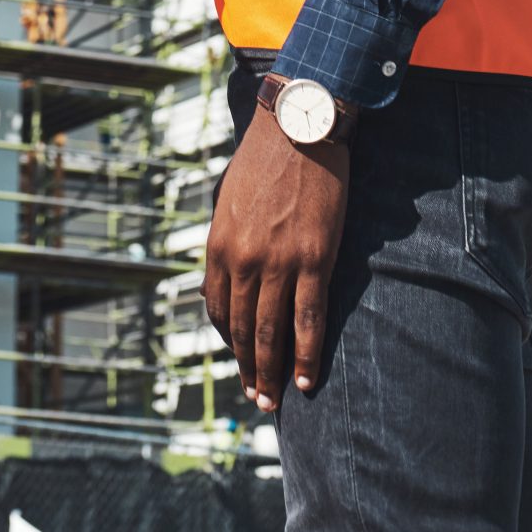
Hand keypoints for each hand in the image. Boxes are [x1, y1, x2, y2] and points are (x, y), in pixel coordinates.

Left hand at [203, 104, 348, 409]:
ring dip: (271, 373)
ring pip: (271, 333)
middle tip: (256, 397)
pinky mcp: (312, 260)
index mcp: (220, 245)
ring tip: (274, 402)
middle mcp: (243, 260)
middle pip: (242, 329)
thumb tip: (229, 275)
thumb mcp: (230, 201)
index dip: (228, 340)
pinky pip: (307, 319)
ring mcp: (278, 263)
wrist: (298, 129)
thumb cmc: (265, 160)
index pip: (218, 309)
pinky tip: (306, 379)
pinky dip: (305, 355)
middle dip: (248, 368)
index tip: (239, 358)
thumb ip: (229, 240)